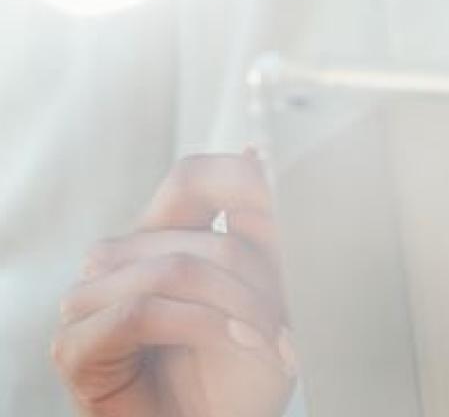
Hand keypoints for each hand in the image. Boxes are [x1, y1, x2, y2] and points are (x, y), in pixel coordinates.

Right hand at [52, 152, 296, 416]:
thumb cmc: (246, 374)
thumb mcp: (274, 294)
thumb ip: (265, 228)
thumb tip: (258, 151)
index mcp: (168, 237)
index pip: (192, 177)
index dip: (243, 180)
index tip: (295, 207)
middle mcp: (123, 260)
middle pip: (192, 223)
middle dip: (258, 268)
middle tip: (294, 312)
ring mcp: (91, 300)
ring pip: (173, 266)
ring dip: (238, 304)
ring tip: (272, 340)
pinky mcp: (75, 347)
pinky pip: (142, 310)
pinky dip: (201, 326)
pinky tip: (239, 342)